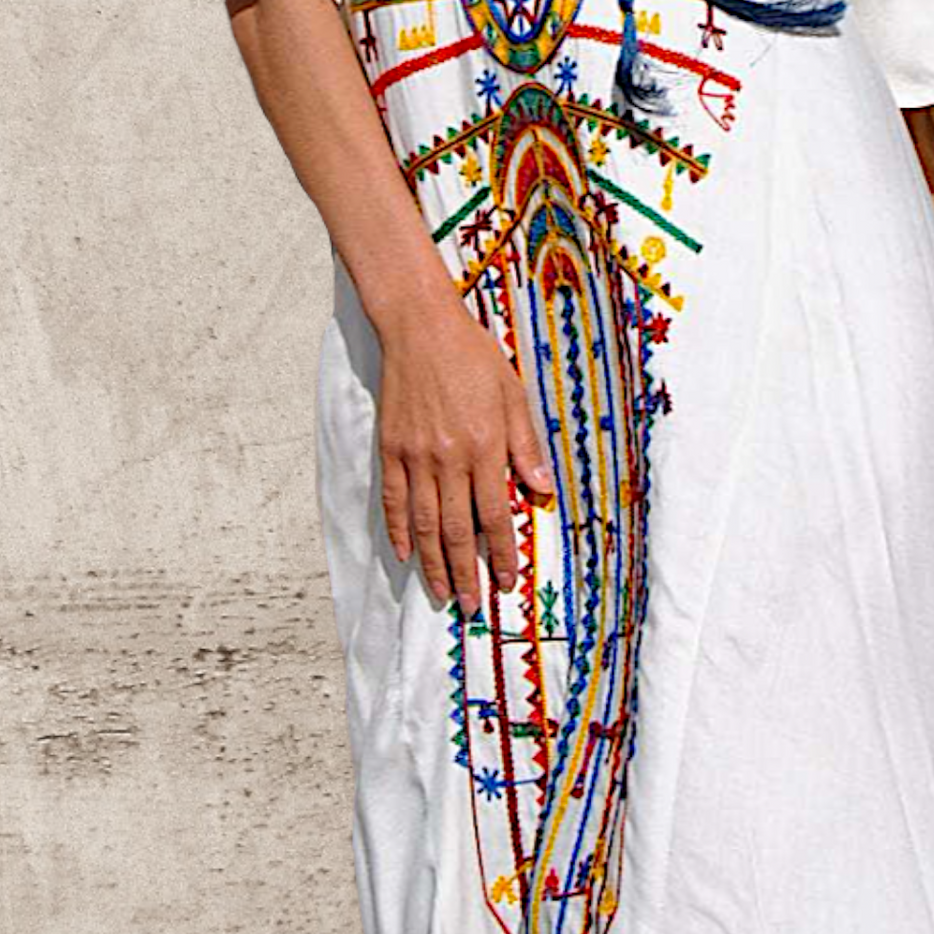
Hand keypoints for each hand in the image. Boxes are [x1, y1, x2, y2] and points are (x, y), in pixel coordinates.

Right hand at [371, 283, 555, 616]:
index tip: (508, 581)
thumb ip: (525, 447)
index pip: (495, 515)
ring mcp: (414, 456)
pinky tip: (406, 554)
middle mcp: (448, 458)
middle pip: (457, 530)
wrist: (419, 327)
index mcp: (484, 446)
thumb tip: (543, 491)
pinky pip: (395, 501)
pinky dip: (400, 531)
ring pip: (425, 524)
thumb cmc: (472, 356)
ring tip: (443, 594)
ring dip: (434, 564)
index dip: (502, 553)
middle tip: (474, 606)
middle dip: (467, 573)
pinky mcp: (391, 449)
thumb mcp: (512, 395)